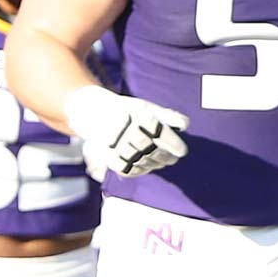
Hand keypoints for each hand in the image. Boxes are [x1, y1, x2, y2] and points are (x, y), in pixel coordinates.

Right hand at [65, 87, 188, 176]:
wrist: (92, 111)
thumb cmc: (125, 109)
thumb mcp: (145, 106)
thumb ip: (166, 115)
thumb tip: (185, 125)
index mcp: (135, 114)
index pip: (159, 133)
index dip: (173, 144)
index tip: (182, 151)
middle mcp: (124, 129)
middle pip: (149, 148)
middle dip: (165, 155)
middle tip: (173, 158)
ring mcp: (114, 144)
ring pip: (140, 160)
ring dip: (155, 164)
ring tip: (162, 162)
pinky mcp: (108, 157)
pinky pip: (128, 169)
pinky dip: (141, 170)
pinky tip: (147, 166)